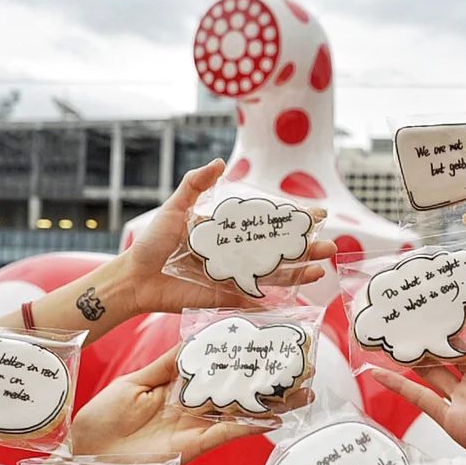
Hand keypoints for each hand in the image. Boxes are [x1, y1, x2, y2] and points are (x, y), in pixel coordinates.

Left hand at [72, 345, 288, 462]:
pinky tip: (273, 418)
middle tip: (301, 367)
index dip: (242, 358)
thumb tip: (193, 339)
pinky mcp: (192, 447)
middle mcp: (193, 408)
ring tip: (302, 392)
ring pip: (241, 413)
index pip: (218, 369)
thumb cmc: (103, 417)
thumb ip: (167, 365)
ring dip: (271, 404)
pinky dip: (249, 426)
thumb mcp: (134, 382)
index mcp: (179, 388)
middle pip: (238, 392)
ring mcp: (195, 427)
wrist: (84, 452)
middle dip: (269, 381)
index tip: (267, 342)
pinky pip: (226, 433)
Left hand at [121, 159, 336, 314]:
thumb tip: (219, 163)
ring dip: (298, 273)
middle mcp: (237, 254)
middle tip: (330, 246)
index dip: (293, 220)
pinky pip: (254, 299)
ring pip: (273, 275)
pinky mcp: (226, 297)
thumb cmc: (152, 242)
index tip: (318, 215)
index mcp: (230, 232)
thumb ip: (195, 185)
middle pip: (279, 252)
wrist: (135, 277)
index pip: (268, 224)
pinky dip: (274, 301)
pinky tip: (296, 298)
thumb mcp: (175, 209)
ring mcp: (234, 277)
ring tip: (320, 269)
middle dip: (306, 249)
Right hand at [374, 316, 465, 453]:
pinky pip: (422, 401)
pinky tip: (378, 371)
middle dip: (430, 330)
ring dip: (410, 354)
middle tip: (410, 307)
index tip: (444, 291)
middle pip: (448, 349)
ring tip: (388, 333)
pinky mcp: (457, 421)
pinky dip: (399, 387)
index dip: (461, 312)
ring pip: (430, 371)